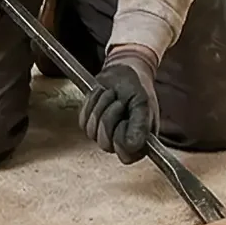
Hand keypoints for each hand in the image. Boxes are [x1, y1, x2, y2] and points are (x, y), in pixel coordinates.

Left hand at [80, 49, 161, 163]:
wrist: (125, 69)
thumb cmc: (138, 86)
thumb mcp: (142, 103)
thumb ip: (140, 124)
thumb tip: (134, 146)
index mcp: (140, 141)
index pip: (125, 155)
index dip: (120, 137)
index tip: (125, 119)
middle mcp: (121, 142)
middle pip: (104, 143)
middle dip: (109, 117)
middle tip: (119, 101)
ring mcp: (104, 134)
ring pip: (91, 132)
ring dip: (100, 107)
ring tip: (112, 94)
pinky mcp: (90, 124)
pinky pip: (83, 121)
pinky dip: (91, 103)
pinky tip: (102, 95)